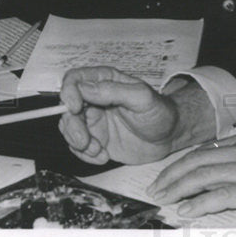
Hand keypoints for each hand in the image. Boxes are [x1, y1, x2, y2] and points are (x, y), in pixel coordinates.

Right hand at [58, 67, 183, 164]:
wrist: (169, 136)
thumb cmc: (160, 112)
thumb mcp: (141, 98)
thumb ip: (114, 91)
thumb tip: (85, 88)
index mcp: (106, 81)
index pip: (74, 80)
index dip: (69, 93)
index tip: (75, 109)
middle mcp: (95, 99)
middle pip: (66, 108)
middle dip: (72, 127)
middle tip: (85, 141)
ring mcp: (93, 120)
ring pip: (68, 129)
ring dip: (78, 143)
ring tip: (98, 151)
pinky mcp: (95, 139)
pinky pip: (77, 147)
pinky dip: (85, 154)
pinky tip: (103, 156)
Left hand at [145, 131, 235, 217]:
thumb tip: (226, 177)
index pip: (205, 151)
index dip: (181, 164)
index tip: (166, 176)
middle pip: (196, 161)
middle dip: (171, 175)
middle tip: (155, 189)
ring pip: (202, 176)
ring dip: (177, 188)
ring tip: (162, 199)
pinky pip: (220, 195)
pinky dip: (198, 203)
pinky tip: (185, 210)